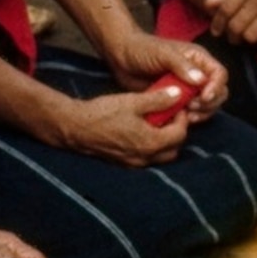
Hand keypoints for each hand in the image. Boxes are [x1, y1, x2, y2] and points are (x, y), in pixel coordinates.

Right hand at [59, 88, 195, 165]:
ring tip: (155, 123)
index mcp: (151, 143)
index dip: (181, 119)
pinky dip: (150, 147)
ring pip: (160, 156)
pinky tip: (141, 131)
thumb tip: (178, 95)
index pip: (179, 135)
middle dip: (176, 133)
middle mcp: (144, 157)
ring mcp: (133, 163)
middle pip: (173, 150)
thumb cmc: (102, 113)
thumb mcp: (133, 102)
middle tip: (169, 116)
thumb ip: (158, 100)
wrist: (75, 127)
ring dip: (163, 142)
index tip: (176, 106)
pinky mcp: (123, 163)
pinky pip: (145, 158)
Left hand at [107, 31, 228, 120]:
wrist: (121, 58)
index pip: (219, 74)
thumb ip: (182, 65)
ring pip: (207, 105)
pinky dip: (189, 117)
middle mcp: (197, 73)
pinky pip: (191, 112)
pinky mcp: (177, 100)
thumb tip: (201, 80)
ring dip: (202, 113)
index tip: (204, 97)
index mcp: (198, 59)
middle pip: (218, 92)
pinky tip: (180, 118)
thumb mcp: (163, 54)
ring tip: (187, 115)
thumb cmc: (142, 49)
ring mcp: (188, 88)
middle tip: (192, 107)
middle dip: (210, 103)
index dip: (216, 87)